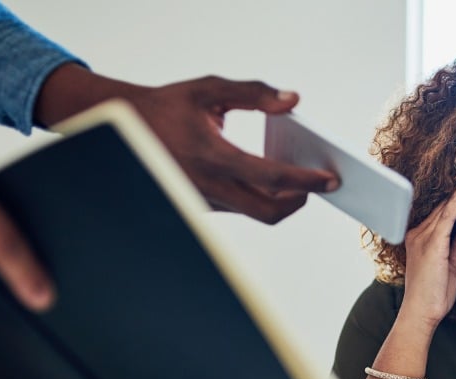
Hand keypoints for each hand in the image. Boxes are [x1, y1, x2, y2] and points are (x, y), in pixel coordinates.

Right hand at [35, 65, 338, 223]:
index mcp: (212, 157)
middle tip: (320, 182)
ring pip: (256, 212)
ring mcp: (205, 202)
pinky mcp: (202, 207)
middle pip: (270, 211)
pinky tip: (274, 178)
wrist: (125, 127)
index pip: (271, 178)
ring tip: (301, 177)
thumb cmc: (170, 106)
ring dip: (282, 199)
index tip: (330, 178)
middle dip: (301, 199)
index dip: (305, 181)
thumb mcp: (209, 89)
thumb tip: (293, 101)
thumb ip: (253, 93)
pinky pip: (241, 208)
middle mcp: (208, 186)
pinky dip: (261, 197)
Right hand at [400, 162, 455, 328]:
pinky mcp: (431, 244)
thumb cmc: (434, 294)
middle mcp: (420, 232)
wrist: (421, 313)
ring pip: (447, 204)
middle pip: (445, 202)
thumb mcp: (452, 265)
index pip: (445, 209)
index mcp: (423, 237)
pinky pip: (447, 216)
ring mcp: (423, 237)